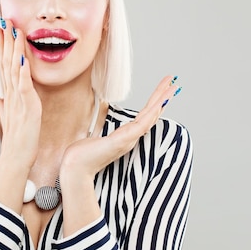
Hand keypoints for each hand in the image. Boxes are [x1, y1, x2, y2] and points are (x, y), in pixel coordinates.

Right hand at [0, 19, 41, 168]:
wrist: (16, 156)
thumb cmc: (16, 137)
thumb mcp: (7, 114)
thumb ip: (1, 98)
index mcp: (7, 93)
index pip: (2, 64)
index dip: (1, 45)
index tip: (0, 28)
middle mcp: (9, 92)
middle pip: (5, 61)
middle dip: (4, 40)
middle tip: (3, 20)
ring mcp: (17, 98)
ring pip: (12, 68)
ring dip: (12, 48)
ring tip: (12, 29)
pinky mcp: (26, 105)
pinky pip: (23, 84)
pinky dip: (22, 70)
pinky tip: (21, 57)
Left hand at [58, 75, 180, 235]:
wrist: (75, 168)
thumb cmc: (83, 153)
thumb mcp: (94, 131)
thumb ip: (101, 121)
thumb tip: (100, 106)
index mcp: (126, 134)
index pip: (145, 114)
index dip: (155, 101)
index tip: (164, 89)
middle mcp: (131, 137)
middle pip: (152, 113)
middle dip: (163, 96)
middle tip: (174, 81)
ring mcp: (128, 139)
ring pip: (150, 116)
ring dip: (162, 101)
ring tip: (172, 87)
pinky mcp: (122, 140)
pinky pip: (141, 124)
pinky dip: (152, 113)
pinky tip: (160, 104)